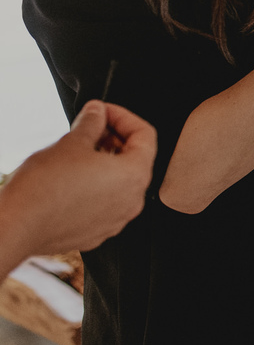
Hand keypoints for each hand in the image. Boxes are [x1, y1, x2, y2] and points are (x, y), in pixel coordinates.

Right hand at [0, 101, 155, 259]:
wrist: (17, 226)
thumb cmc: (44, 187)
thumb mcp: (71, 143)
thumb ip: (92, 122)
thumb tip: (98, 111)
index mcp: (135, 175)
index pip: (145, 135)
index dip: (123, 116)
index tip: (103, 112)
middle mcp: (133, 200)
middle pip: (135, 159)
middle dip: (114, 138)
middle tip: (90, 128)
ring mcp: (116, 220)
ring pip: (120, 182)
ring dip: (105, 162)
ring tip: (79, 152)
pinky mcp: (97, 232)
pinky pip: (105, 203)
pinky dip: (96, 186)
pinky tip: (73, 178)